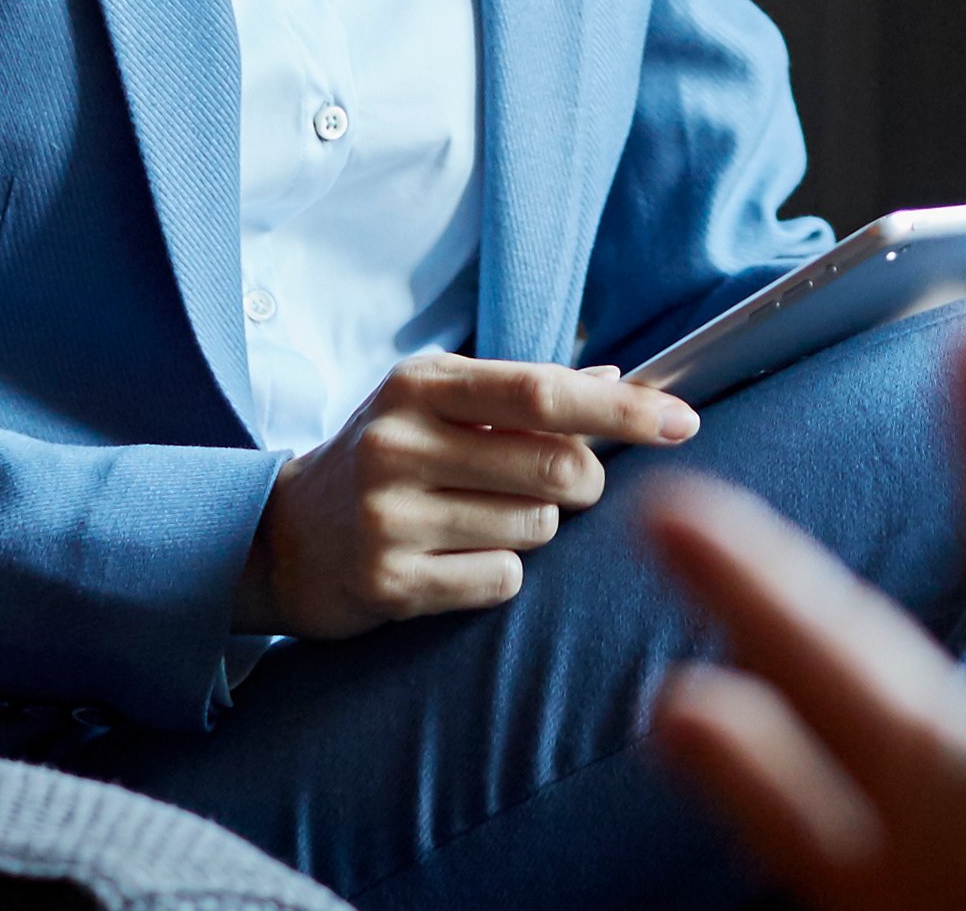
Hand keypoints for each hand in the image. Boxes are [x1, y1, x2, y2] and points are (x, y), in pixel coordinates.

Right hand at [247, 352, 699, 638]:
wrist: (282, 539)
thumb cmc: (385, 458)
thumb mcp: (438, 404)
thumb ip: (526, 391)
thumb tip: (619, 382)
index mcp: (420, 384)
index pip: (543, 392)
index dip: (622, 411)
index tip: (683, 421)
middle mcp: (398, 443)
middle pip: (554, 466)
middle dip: (584, 481)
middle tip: (566, 484)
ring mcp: (388, 516)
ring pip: (535, 528)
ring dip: (537, 528)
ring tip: (485, 519)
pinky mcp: (389, 583)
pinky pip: (501, 580)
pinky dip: (501, 572)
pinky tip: (458, 560)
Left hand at [639, 315, 965, 910]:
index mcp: (936, 786)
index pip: (828, 648)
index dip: (755, 571)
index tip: (672, 505)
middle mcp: (910, 886)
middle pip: (802, 797)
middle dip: (740, 741)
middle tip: (667, 698)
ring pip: (842, 896)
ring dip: (798, 843)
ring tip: (754, 804)